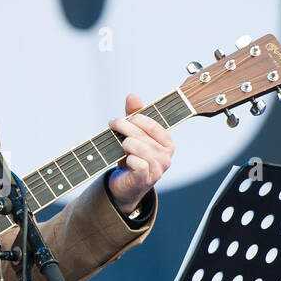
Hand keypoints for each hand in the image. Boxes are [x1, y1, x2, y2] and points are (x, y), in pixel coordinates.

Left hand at [107, 94, 173, 213]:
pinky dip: (129, 159)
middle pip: (143, 135)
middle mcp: (166, 156)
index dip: (135, 118)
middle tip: (113, 124)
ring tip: (120, 144)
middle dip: (125, 127)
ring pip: (139, 148)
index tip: (120, 119)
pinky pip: (138, 164)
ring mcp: (158, 169)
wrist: (125, 185)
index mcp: (167, 143)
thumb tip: (132, 96)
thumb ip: (134, 116)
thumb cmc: (131, 157)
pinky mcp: (146, 179)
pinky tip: (126, 160)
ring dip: (125, 143)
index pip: (153, 124)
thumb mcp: (133, 135)